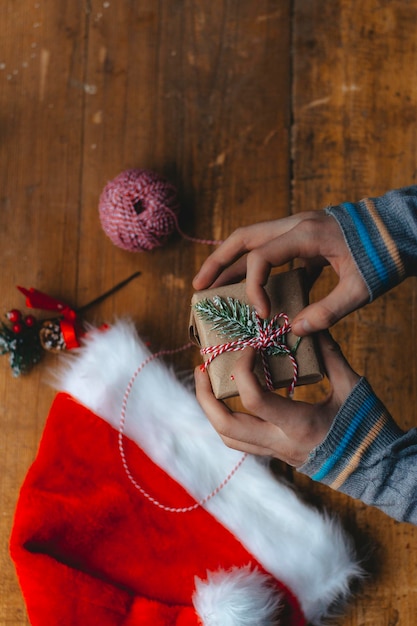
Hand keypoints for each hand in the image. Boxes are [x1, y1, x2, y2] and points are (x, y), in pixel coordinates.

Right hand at [193, 211, 368, 334]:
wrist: (402, 229)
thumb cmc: (384, 256)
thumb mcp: (360, 289)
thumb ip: (328, 311)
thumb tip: (296, 331)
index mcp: (305, 234)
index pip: (261, 257)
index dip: (254, 288)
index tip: (263, 315)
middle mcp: (295, 225)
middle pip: (243, 238)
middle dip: (217, 263)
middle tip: (198, 288)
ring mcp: (298, 227)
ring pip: (252, 240)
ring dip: (230, 262)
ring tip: (211, 286)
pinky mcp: (305, 235)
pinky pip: (270, 248)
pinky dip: (255, 266)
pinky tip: (251, 288)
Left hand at [194, 332, 360, 466]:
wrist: (373, 469)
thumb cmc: (366, 426)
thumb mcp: (352, 387)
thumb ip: (330, 355)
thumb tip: (309, 326)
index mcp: (298, 424)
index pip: (253, 398)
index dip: (243, 368)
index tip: (249, 346)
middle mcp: (279, 443)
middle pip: (225, 426)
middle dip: (205, 396)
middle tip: (201, 368)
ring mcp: (275, 452)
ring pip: (228, 437)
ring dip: (211, 409)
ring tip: (207, 382)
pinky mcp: (276, 454)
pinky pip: (241, 440)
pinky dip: (227, 418)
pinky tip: (230, 398)